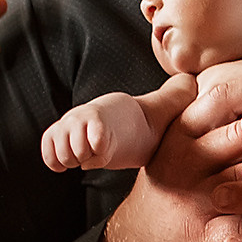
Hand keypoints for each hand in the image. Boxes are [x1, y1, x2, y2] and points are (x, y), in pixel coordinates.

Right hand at [43, 81, 193, 173]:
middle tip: (100, 151)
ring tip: (89, 155)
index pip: (93, 134)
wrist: (126, 130)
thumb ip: (173, 98)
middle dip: (85, 156)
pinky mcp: (57, 141)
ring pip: (60, 153)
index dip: (98, 146)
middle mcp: (80, 116)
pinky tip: (74, 162)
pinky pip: (48, 155)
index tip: (106, 147)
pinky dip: (56, 162)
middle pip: (71, 148)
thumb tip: (193, 79)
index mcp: (103, 111)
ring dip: (72, 159)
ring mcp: (67, 128)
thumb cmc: (143, 123)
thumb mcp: (159, 112)